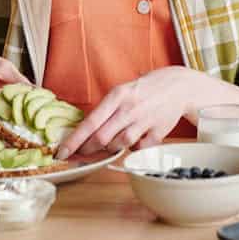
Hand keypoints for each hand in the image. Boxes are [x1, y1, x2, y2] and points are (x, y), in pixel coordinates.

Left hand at [55, 66, 207, 159]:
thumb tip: (84, 132)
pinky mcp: (158, 131)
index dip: (74, 140)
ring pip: (119, 144)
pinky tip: (133, 141)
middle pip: (102, 138)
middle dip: (88, 149)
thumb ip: (105, 111)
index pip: (90, 122)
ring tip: (110, 144)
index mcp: (117, 96)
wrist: (177, 86)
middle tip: (81, 153)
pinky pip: (139, 148)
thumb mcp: (121, 92)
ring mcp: (145, 120)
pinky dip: (133, 148)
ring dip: (110, 149)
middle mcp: (130, 108)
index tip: (61, 152)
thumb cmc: (143, 90)